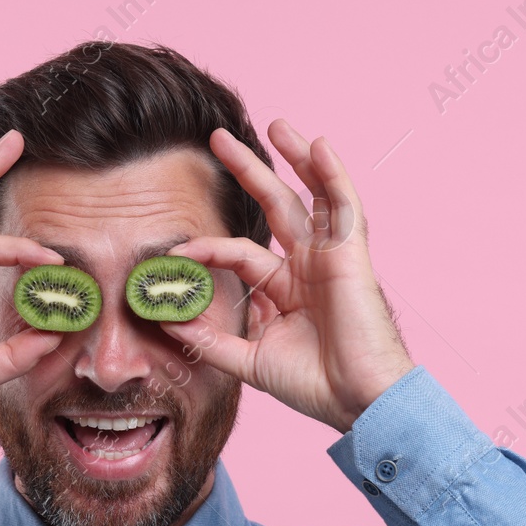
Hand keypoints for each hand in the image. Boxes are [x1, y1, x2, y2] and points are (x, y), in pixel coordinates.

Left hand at [160, 120, 415, 433]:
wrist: (358, 402)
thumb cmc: (314, 386)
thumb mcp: (250, 361)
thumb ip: (210, 340)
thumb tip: (167, 319)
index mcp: (285, 288)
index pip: (239, 253)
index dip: (206, 248)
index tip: (174, 252)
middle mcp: (307, 266)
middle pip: (275, 206)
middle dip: (249, 170)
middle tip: (217, 139)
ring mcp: (330, 257)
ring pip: (311, 195)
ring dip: (296, 158)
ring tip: (276, 124)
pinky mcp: (351, 255)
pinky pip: (344, 206)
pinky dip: (333, 175)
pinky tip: (319, 146)